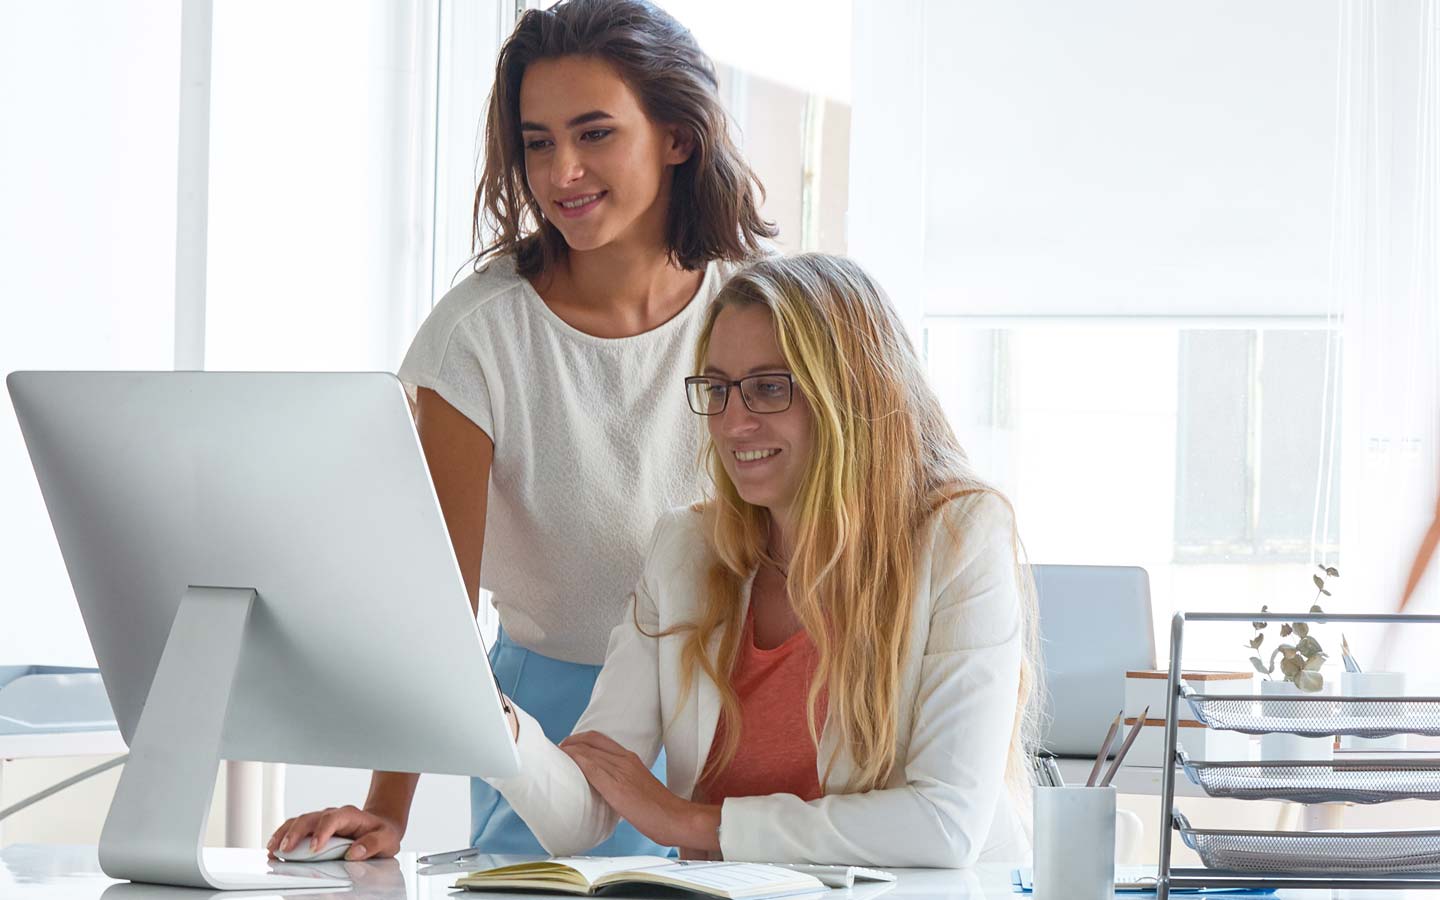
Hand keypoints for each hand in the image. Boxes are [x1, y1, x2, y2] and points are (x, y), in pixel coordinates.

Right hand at [266, 804, 402, 860]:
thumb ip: (372, 844)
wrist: (380, 825)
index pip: (333, 819)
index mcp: (350, 815)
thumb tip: (354, 853)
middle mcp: (333, 815)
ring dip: (284, 834)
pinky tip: (274, 847)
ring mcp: (321, 820)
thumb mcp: (386, 839)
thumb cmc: (382, 833)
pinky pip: (295, 828)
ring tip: (272, 849)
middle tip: (285, 850)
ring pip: (299, 821)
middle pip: (310, 818)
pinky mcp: (314, 828)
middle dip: (295, 833)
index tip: (314, 849)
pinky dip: (283, 836)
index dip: (322, 832)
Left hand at [559, 731, 718, 851]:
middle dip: (569, 742)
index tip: (567, 747)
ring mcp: (621, 772)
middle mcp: (625, 760)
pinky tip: (565, 763)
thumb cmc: (658, 808)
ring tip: (554, 758)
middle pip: (590, 741)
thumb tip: (603, 787)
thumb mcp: (638, 785)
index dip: (579, 739)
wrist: (675, 817)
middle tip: (556, 752)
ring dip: (568, 751)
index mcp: (630, 758)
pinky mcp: (617, 787)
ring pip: (588, 752)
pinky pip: (592, 768)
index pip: (598, 738)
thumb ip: (622, 780)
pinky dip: (576, 761)